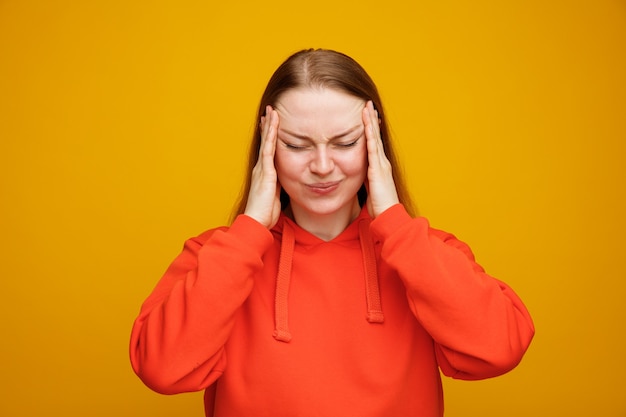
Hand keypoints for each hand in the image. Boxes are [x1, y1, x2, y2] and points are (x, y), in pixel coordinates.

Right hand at [244, 106, 281, 228]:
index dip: (270, 136)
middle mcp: (261, 168)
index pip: (268, 150)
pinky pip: (269, 149)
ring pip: (267, 142)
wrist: (257, 222)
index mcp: (264, 173)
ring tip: (272, 111)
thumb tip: (285, 181)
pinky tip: (273, 124)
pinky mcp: (265, 171)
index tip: (272, 124)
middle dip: (268, 126)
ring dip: (270, 126)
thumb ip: (278, 186)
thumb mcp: (275, 196)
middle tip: (270, 110)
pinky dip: (271, 135)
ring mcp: (262, 168)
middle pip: (266, 142)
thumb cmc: (265, 213)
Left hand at [363, 100, 398, 217]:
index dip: (371, 129)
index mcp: (380, 166)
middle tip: (368, 104)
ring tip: (367, 107)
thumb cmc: (379, 206)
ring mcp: (381, 164)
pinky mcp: (377, 169)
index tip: (367, 115)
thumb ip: (366, 179)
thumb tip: (360, 175)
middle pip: (376, 136)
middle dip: (371, 120)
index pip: (374, 143)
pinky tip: (367, 125)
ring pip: (375, 138)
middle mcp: (382, 162)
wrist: (388, 215)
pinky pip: (372, 148)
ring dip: (371, 122)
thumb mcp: (370, 189)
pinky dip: (370, 135)